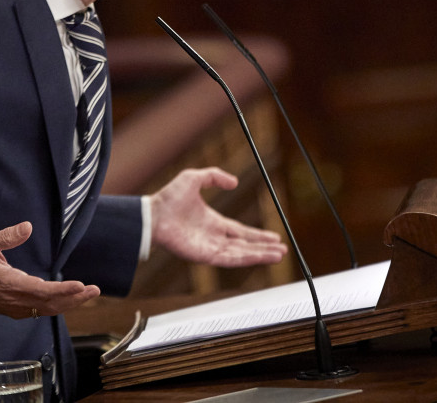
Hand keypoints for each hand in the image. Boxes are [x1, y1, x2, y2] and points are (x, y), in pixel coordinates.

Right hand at [0, 221, 100, 318]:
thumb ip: (6, 236)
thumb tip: (27, 227)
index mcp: (8, 285)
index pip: (42, 291)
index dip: (63, 290)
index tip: (80, 286)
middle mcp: (14, 300)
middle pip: (50, 304)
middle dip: (74, 298)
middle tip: (94, 290)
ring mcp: (15, 307)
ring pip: (46, 309)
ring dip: (69, 303)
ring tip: (88, 294)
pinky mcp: (14, 308)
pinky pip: (40, 310)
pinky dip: (57, 305)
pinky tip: (68, 299)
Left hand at [150, 167, 287, 266]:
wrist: (153, 214)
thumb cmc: (169, 197)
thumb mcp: (194, 177)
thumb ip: (214, 176)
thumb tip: (234, 182)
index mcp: (213, 222)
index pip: (241, 232)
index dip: (258, 235)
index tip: (274, 237)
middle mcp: (214, 237)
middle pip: (245, 245)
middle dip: (264, 248)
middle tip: (282, 250)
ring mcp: (210, 248)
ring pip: (241, 254)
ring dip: (260, 255)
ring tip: (279, 256)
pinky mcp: (205, 256)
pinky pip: (230, 260)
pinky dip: (247, 259)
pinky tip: (260, 257)